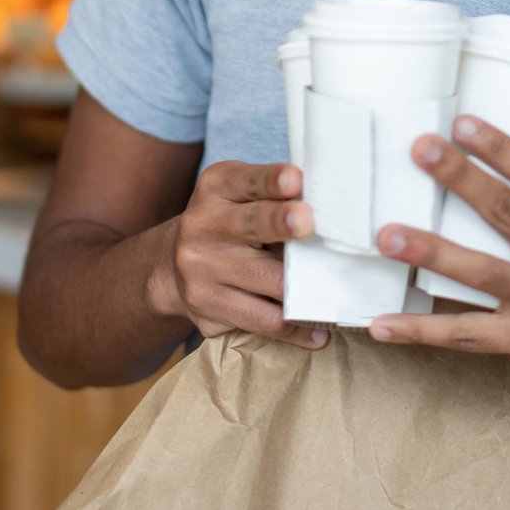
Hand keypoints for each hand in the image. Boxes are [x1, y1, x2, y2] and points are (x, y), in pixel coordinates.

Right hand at [150, 160, 328, 348]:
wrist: (173, 264)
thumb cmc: (228, 222)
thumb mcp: (241, 195)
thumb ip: (276, 196)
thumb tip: (332, 210)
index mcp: (217, 187)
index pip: (248, 180)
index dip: (272, 180)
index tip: (295, 179)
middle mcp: (202, 225)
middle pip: (252, 225)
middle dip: (283, 223)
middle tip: (310, 224)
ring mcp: (200, 269)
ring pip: (266, 281)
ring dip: (305, 287)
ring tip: (336, 291)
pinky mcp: (206, 307)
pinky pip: (262, 321)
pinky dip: (295, 327)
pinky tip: (316, 330)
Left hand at [366, 116, 509, 403]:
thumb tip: (468, 161)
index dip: (505, 148)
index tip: (462, 123)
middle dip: (461, 178)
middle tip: (419, 149)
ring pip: (483, 272)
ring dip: (432, 251)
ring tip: (388, 236)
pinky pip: (467, 333)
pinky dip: (421, 329)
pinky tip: (383, 323)